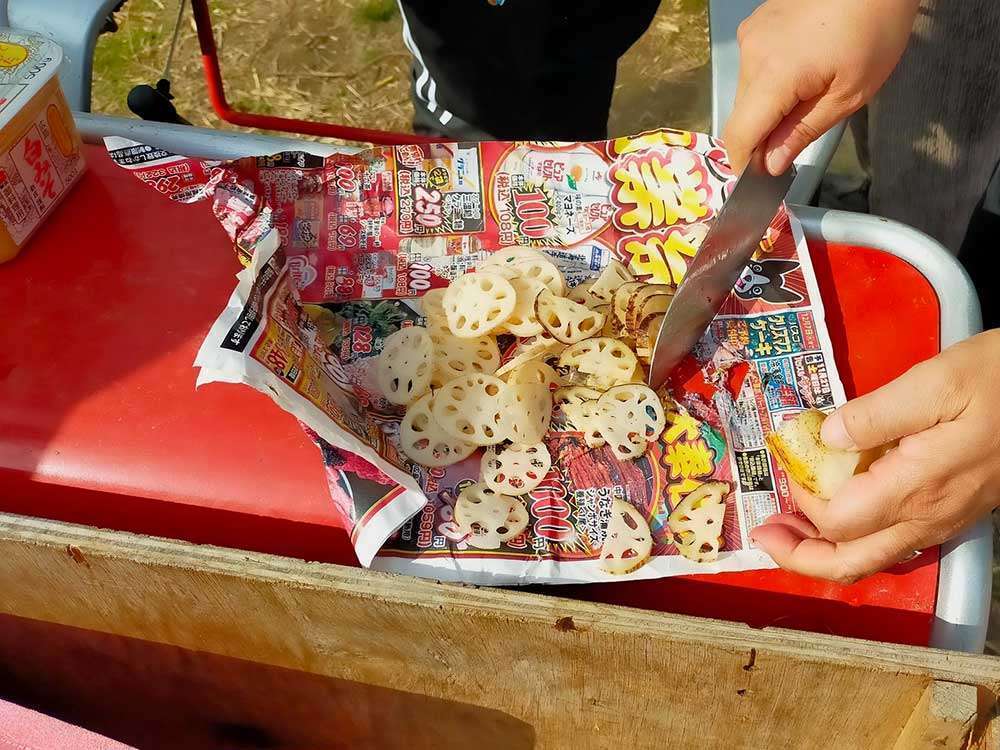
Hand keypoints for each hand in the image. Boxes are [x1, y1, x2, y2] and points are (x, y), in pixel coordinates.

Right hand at [722, 0, 919, 174]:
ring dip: (769, 105)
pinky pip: (753, 67)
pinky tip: (803, 67)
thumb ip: (802, 132)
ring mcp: (750, 36)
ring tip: (809, 90)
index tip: (762, 177)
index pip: (738, 136)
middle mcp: (751, 54)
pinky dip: (771, 80)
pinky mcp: (756, 24)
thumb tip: (770, 165)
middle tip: (800, 133)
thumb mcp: (849, 94)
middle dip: (764, 133)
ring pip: (747, 91)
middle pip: (742, 115)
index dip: (745, 163)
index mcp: (773, 76)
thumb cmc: (874, 30)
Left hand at [751, 330, 999, 583]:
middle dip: (800, 556)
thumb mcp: (937, 381)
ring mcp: (943, 519)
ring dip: (824, 550)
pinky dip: (855, 537)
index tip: (789, 463)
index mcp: (917, 488)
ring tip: (788, 527)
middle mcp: (928, 517)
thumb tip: (824, 438)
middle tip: (763, 533)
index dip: (802, 503)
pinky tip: (837, 510)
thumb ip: (875, 413)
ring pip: (873, 558)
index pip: (839, 522)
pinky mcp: (952, 511)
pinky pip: (893, 541)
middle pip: (851, 563)